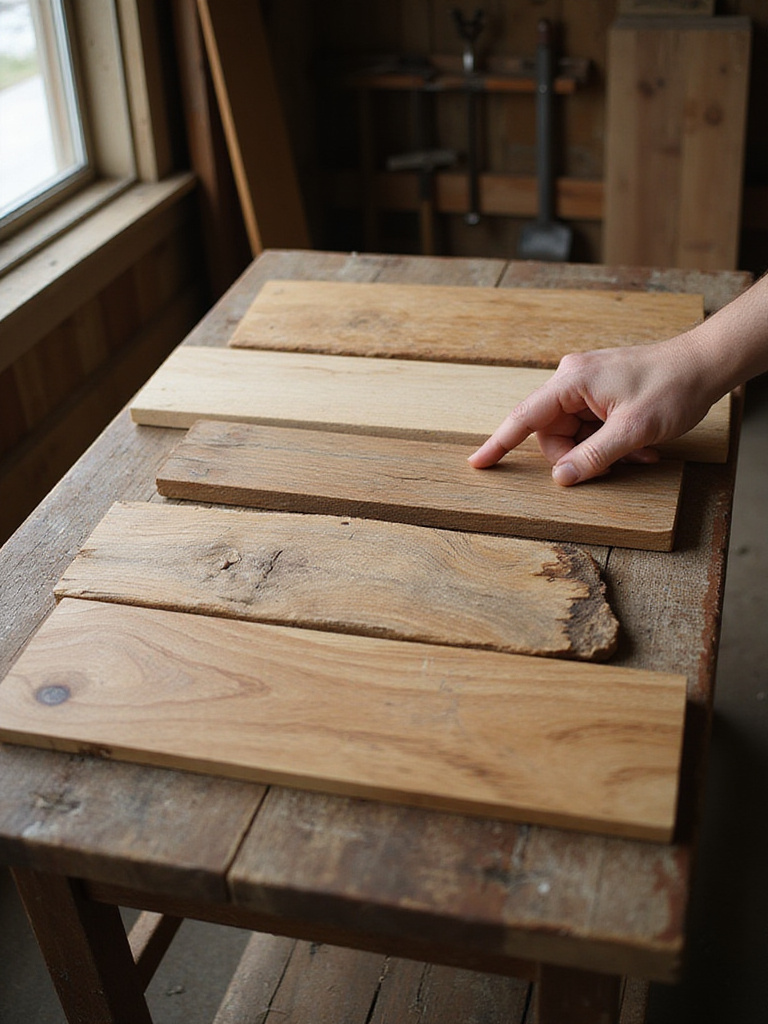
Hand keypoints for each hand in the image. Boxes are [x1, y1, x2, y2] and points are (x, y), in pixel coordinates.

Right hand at [468, 336, 716, 484]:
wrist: (704, 364)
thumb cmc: (671, 387)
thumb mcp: (633, 430)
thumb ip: (593, 456)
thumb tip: (561, 477)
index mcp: (571, 381)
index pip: (524, 418)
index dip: (499, 443)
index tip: (477, 463)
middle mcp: (572, 380)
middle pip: (552, 434)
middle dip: (579, 456)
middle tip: (613, 466)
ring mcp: (586, 386)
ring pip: (574, 435)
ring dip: (600, 452)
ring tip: (636, 453)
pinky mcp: (600, 392)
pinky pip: (591, 427)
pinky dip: (610, 442)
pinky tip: (638, 447)